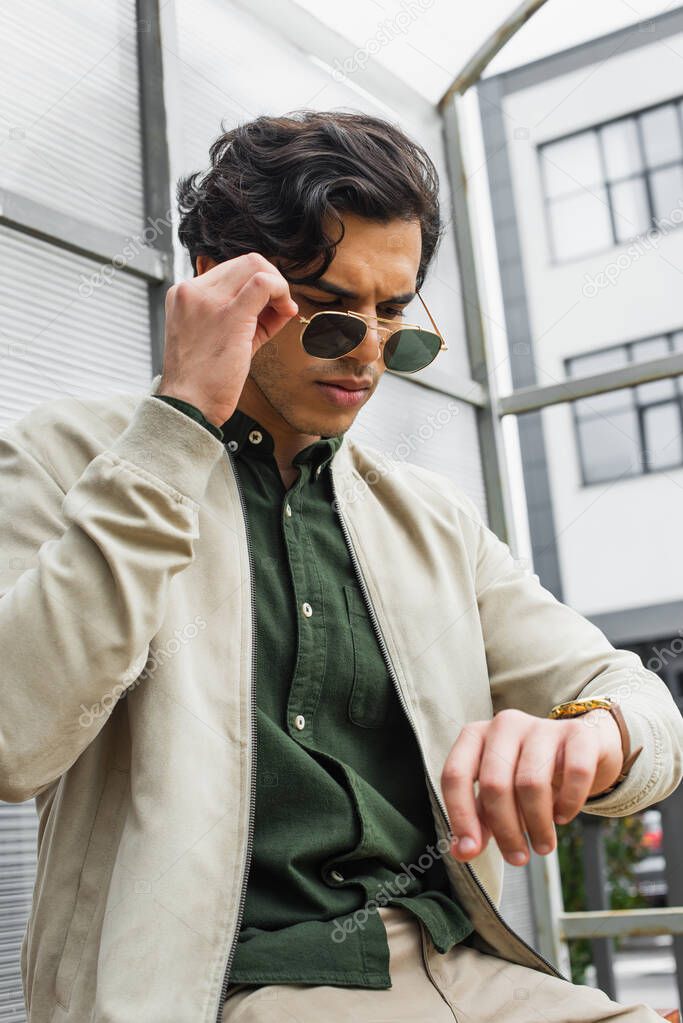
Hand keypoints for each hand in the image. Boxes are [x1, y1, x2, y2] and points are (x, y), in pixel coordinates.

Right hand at [159, 252, 298, 426]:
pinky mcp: (229, 315)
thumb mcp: (220, 338)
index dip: (258, 282)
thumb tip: (283, 301)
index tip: (269, 305)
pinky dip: (281, 291)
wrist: (188, 405)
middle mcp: (192, 291)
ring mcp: (208, 300)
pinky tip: (285, 310)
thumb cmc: (204, 379)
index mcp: (184, 294)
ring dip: (278, 284)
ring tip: (282, 310)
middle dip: (272, 279)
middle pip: (245, 261)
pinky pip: (263, 283)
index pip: (230, 270)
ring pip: (255, 265)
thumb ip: (248, 315)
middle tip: (281, 306)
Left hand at [440, 707, 622, 865]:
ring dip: (537, 825)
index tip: (471, 850)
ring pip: (531, 782)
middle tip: (518, 858)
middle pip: (494, 783)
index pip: (455, 774)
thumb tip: (461, 851)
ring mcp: (542, 726)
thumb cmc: (527, 773)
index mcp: (476, 736)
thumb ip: (478, 819)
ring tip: (543, 845)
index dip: (460, 815)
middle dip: (505, 830)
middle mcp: (505, 724)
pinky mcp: (579, 734)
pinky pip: (575, 773)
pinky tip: (562, 817)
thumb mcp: (498, 794)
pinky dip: (569, 803)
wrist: (578, 749)